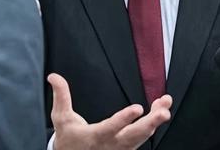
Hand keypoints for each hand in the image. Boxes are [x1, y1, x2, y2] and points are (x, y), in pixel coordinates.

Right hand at [48, 73, 171, 149]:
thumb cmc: (69, 139)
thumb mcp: (61, 118)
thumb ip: (61, 96)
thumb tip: (53, 76)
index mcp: (96, 137)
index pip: (111, 128)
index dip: (124, 119)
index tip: (137, 108)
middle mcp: (112, 145)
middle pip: (135, 136)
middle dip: (151, 124)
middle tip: (164, 112)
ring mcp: (122, 149)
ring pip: (143, 137)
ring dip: (156, 120)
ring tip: (166, 103)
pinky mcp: (128, 149)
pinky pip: (144, 137)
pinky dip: (154, 123)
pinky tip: (162, 109)